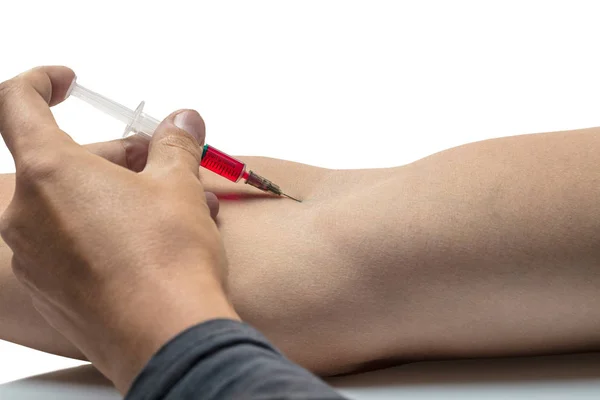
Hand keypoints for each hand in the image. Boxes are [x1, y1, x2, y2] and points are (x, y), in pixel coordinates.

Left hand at [0, 67, 238, 391]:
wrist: (166, 338)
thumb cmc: (166, 262)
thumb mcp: (179, 185)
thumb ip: (175, 145)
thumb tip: (182, 124)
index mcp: (50, 173)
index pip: (17, 104)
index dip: (41, 82)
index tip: (65, 82)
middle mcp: (29, 214)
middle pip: (62, 161)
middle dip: (115, 156)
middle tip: (161, 163)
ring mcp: (35, 255)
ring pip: (72, 203)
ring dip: (116, 194)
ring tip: (170, 206)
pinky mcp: (50, 287)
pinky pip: (71, 240)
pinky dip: (104, 228)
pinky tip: (150, 239)